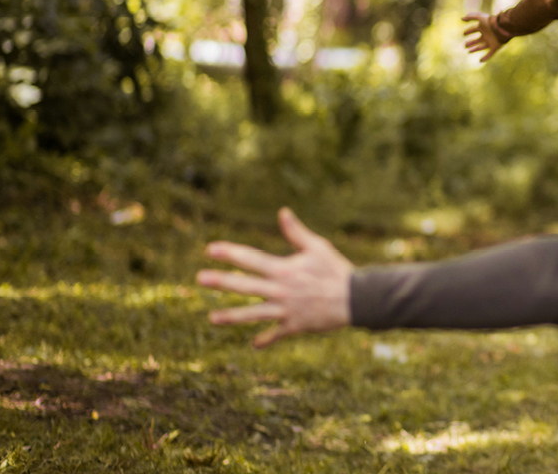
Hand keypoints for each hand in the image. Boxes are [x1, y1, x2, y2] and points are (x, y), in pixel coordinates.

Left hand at [197, 208, 353, 347]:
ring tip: (212, 318)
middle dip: (222, 282)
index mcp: (285, 269)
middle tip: (200, 279)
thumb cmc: (337, 270)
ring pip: (254, 314)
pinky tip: (254, 344)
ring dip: (232, 316)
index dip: (231, 253)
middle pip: (245, 286)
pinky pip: (276, 334)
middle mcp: (281, 290)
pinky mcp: (295, 325)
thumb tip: (282, 212)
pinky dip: (266, 339)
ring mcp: (286, 310)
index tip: (211, 249)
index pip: (252, 259)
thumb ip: (296, 232)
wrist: (357, 299)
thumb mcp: (317, 247)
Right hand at [461, 12, 504, 61]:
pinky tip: (480, 61)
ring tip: (469, 51)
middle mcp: (486, 35)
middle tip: (465, 45)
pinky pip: (490, 54)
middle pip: (477, 40)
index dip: (469, 31)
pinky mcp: (495, 47)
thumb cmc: (491, 22)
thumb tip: (462, 18)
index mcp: (483, 28)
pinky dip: (485, 58)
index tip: (464, 33)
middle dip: (471, 42)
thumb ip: (471, 17)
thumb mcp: (480, 17)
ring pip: (481, 47)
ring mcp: (490, 41)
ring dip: (475, 49)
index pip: (474, 29)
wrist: (502, 28)